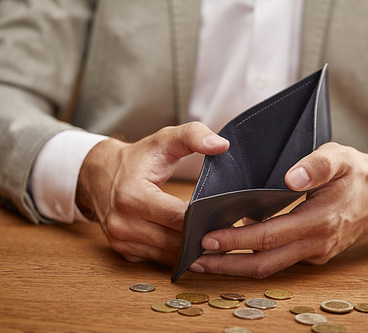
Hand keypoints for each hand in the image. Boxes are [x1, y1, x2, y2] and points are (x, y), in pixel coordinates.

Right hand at [76, 122, 228, 263]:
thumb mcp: (164, 140)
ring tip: (214, 236)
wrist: (98, 174)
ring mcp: (122, 241)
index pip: (179, 217)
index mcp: (132, 196)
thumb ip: (193, 136)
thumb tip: (221, 145)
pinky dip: (177, 254)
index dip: (205, 216)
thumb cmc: (136, 159)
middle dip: (202, 235)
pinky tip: (192, 243)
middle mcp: (123, 223)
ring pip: (170, 255)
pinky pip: (159, 259)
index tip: (224, 211)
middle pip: (177, 241)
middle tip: (227, 227)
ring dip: (192, 249)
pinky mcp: (124, 252)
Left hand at [190, 142, 367, 277]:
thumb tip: (289, 178)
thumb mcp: (340, 157)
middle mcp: (317, 243)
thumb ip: (316, 165)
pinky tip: (238, 250)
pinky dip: (258, 258)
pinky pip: (283, 260)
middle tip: (196, 260)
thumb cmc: (358, 173)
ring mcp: (318, 252)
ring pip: (272, 267)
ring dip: (239, 266)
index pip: (267, 237)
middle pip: (264, 263)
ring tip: (209, 260)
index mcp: (320, 220)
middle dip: (227, 264)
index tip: (207, 238)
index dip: (235, 240)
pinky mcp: (317, 253)